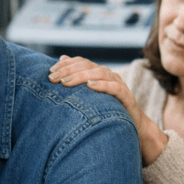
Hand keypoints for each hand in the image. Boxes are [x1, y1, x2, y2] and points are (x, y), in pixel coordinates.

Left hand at [48, 55, 166, 163]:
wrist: (133, 125)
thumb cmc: (106, 109)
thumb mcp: (89, 95)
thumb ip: (76, 78)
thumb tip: (62, 58)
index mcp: (98, 73)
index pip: (81, 62)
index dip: (66, 64)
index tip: (50, 71)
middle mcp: (108, 75)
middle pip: (88, 66)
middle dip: (68, 71)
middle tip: (53, 78)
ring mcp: (118, 84)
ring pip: (100, 73)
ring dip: (81, 76)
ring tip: (65, 82)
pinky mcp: (127, 96)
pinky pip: (115, 88)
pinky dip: (103, 85)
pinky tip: (90, 86)